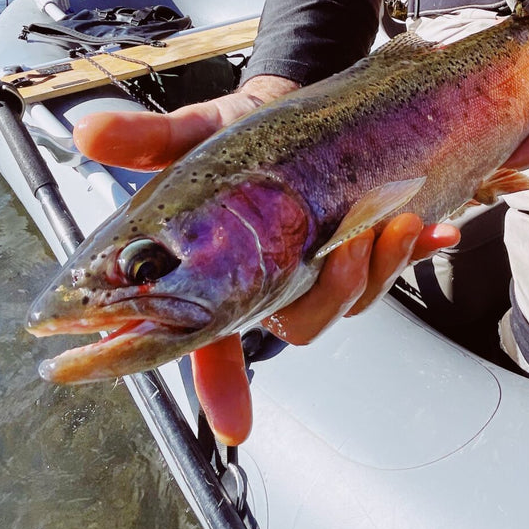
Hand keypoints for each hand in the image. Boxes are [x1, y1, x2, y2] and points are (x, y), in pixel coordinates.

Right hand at [71, 79, 458, 446]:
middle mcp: (270, 285)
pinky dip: (418, 250)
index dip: (220, 387)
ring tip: (394, 221)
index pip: (208, 344)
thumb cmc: (233, 134)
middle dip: (334, 291)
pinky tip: (440, 229)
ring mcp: (317, 270)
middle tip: (347, 241)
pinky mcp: (358, 245)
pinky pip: (392, 266)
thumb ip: (147, 141)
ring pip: (354, 302)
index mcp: (221, 278)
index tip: (234, 424)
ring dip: (380, 268)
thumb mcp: (193, 133)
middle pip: (302, 324)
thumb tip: (88, 128)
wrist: (286, 103)